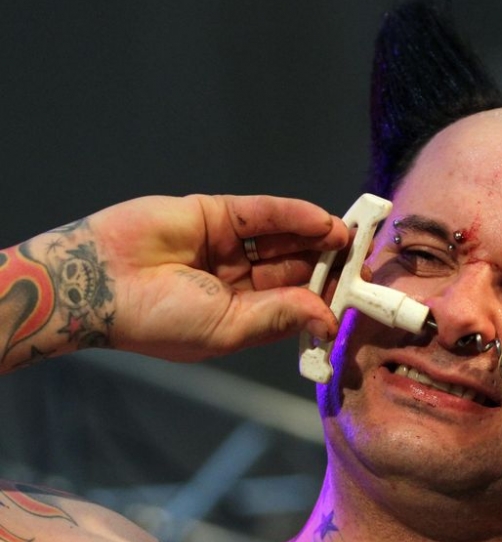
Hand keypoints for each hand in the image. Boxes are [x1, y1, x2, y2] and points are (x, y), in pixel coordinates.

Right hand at [87, 194, 348, 360]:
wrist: (96, 282)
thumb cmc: (158, 319)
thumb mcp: (228, 328)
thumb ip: (279, 317)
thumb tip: (328, 319)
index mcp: (241, 314)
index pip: (294, 302)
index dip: (326, 298)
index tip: (359, 297)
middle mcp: (238, 279)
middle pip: (295, 267)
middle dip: (330, 266)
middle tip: (365, 263)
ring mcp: (227, 245)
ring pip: (284, 238)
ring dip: (318, 238)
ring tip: (352, 240)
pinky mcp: (215, 213)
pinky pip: (262, 214)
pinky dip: (294, 215)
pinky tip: (323, 222)